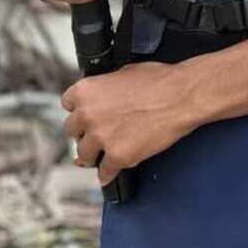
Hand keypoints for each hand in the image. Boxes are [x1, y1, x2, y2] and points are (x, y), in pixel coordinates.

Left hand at [62, 63, 198, 185]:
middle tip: (95, 134)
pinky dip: (108, 174)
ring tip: (100, 155)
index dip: (79, 111)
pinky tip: (111, 172)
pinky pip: (104, 173)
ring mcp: (101, 138)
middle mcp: (87, 115)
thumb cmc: (158, 81)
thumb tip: (103, 97)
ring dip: (92, 155)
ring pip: (83, 156)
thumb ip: (104, 89)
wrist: (180, 96)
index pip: (67, 105)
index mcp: (86, 91)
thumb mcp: (123, 73)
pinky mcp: (117, 157)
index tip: (85, 116)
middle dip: (84, 132)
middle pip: (72, 131)